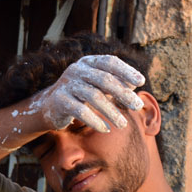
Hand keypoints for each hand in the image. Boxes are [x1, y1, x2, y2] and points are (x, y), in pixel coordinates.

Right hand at [27, 55, 144, 132]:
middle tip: (137, 106)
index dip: (126, 71)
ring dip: (111, 112)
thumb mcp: (98, 86)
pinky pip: (80, 111)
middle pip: (104, 80)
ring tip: (123, 125)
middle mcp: (76, 69)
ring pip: (94, 96)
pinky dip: (95, 121)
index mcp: (88, 62)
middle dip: (123, 94)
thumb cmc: (80, 95)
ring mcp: (66, 84)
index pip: (110, 62)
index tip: (141, 82)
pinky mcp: (60, 100)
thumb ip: (115, 83)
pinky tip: (105, 129)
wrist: (50, 106)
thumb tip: (135, 84)